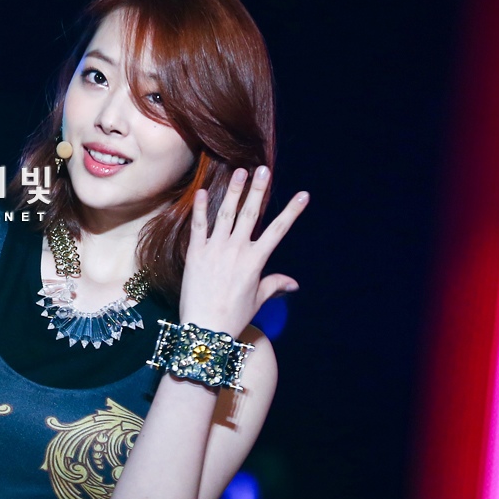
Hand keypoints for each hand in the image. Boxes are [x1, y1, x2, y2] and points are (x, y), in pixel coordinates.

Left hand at [177, 165, 307, 337]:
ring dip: (233, 191)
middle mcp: (237, 250)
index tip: (303, 195)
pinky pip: (198, 226)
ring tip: (239, 171)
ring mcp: (215, 249)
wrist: (205, 329)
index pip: (278, 230)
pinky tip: (201, 191)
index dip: (292, 211)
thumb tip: (294, 284)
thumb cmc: (234, 316)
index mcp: (256, 260)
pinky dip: (199, 208)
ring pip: (226, 214)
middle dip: (258, 189)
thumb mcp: (258, 299)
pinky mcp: (195, 253)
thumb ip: (274, 284)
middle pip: (251, 213)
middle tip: (264, 169)